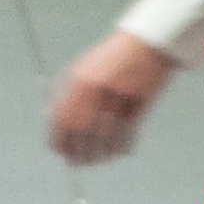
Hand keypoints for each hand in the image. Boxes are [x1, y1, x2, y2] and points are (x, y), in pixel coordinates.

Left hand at [49, 30, 176, 164]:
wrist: (149, 41)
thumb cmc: (115, 56)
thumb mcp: (85, 67)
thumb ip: (69, 92)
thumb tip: (54, 119)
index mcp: (80, 81)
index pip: (61, 121)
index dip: (59, 141)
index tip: (60, 151)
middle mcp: (97, 91)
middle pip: (81, 135)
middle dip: (77, 154)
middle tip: (78, 162)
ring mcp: (118, 99)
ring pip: (103, 141)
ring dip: (100, 155)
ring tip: (97, 158)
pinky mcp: (139, 107)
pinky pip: (126, 137)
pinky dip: (121, 148)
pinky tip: (118, 150)